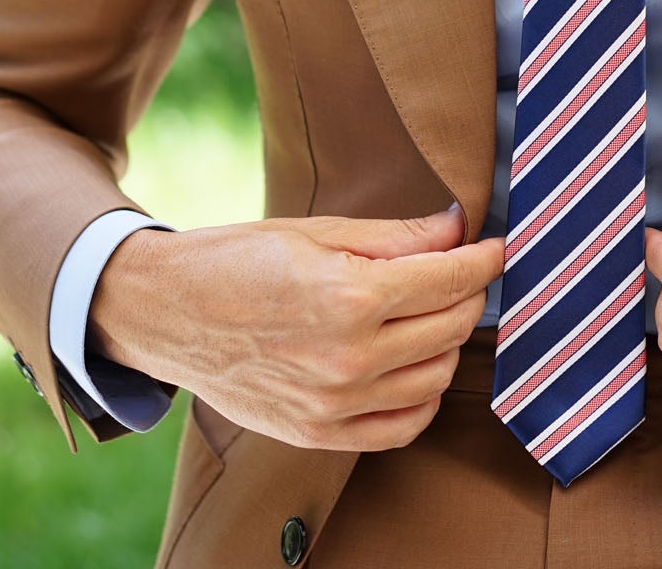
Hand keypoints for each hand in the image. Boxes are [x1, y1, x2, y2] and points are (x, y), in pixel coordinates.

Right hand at [89, 207, 502, 451]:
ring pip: (437, 375)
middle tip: (462, 272)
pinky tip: (416, 365)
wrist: (166, 313)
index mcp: (350, 296)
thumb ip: (397, 236)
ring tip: (434, 313)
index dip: (484, 259)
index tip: (495, 247)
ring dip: (449, 342)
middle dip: (469, 293)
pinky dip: (424, 396)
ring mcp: (336, 403)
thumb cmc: (238, 260)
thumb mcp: (318, 231)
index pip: (451, 280)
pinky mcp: (321, 432)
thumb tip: (458, 229)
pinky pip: (404, 425)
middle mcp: (349, 357)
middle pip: (452, 326)